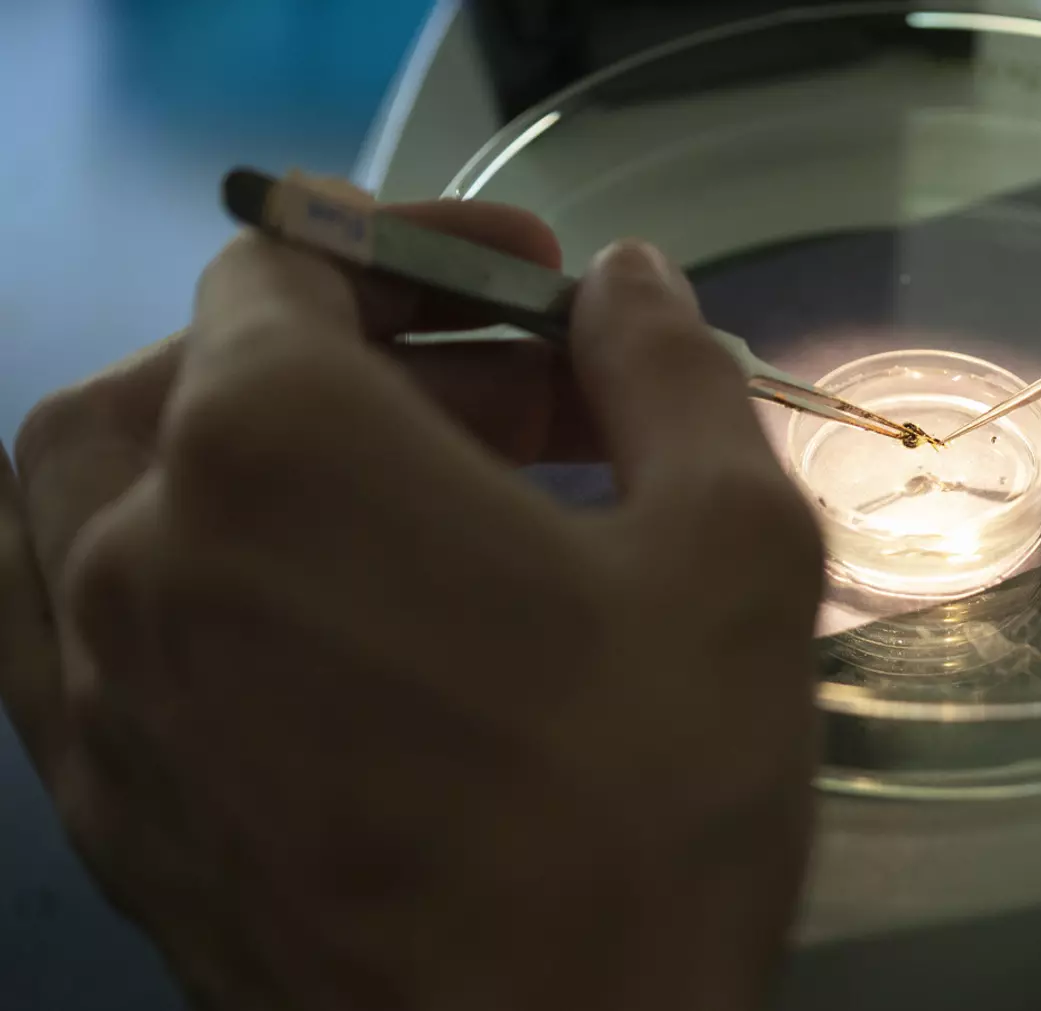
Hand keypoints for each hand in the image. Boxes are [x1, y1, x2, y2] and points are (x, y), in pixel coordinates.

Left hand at [1, 198, 823, 1009]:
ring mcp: (93, 687)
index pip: (290, 266)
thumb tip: (623, 282)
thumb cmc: (651, 804)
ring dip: (229, 440)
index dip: (427, 254)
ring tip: (382, 485)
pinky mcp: (100, 803)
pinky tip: (278, 604)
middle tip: (521, 412)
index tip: (543, 296)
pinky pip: (68, 618)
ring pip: (98, 486)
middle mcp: (135, 544)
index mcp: (274, 445)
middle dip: (366, 352)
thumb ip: (669, 374)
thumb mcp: (733, 554)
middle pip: (199, 369)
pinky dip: (155, 559)